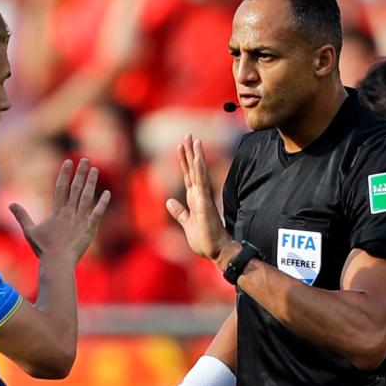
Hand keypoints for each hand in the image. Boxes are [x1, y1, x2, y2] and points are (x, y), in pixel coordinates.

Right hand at [10, 158, 109, 262]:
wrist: (57, 262)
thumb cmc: (43, 249)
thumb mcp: (29, 231)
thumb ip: (22, 216)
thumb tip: (10, 204)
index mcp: (56, 212)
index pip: (60, 187)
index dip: (64, 174)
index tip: (68, 161)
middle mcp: (69, 213)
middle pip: (75, 188)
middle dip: (80, 173)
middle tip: (85, 159)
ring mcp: (80, 220)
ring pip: (87, 197)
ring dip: (91, 183)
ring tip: (94, 170)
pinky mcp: (89, 229)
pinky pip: (97, 214)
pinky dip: (102, 204)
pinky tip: (107, 193)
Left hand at [166, 134, 232, 265]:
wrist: (216, 251)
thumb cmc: (204, 239)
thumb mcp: (187, 223)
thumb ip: (179, 212)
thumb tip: (169, 201)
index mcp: (195, 199)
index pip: (188, 175)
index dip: (184, 160)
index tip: (180, 146)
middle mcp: (200, 195)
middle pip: (193, 169)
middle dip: (190, 152)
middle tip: (188, 135)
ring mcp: (203, 198)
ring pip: (198, 172)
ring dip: (196, 156)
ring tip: (194, 140)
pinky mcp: (205, 203)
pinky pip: (202, 184)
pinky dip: (200, 171)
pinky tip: (198, 159)